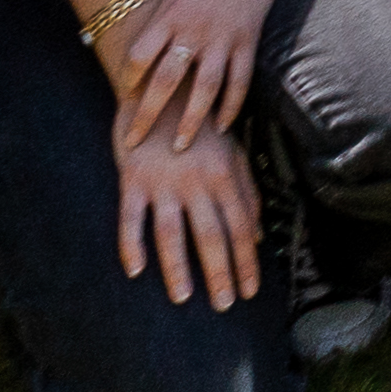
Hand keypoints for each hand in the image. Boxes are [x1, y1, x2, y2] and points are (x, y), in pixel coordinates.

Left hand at [107, 0, 287, 141]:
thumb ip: (164, 22)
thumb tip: (147, 56)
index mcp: (171, 13)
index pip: (140, 55)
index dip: (127, 80)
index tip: (121, 97)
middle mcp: (195, 29)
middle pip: (166, 80)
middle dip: (147, 115)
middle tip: (133, 141)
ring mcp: (224, 37)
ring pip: (205, 88)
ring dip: (191, 120)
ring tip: (179, 145)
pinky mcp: (249, 40)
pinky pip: (239, 80)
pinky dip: (231, 105)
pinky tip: (222, 124)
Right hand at [115, 114, 262, 305]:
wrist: (162, 87)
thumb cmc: (201, 127)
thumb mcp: (232, 154)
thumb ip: (247, 193)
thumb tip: (260, 235)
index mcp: (225, 175)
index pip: (240, 227)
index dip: (246, 260)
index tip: (250, 291)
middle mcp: (196, 181)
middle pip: (210, 234)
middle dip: (220, 271)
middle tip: (224, 304)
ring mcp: (163, 182)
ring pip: (171, 231)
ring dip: (178, 266)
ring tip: (183, 297)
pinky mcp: (132, 179)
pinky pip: (130, 218)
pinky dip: (131, 244)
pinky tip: (135, 270)